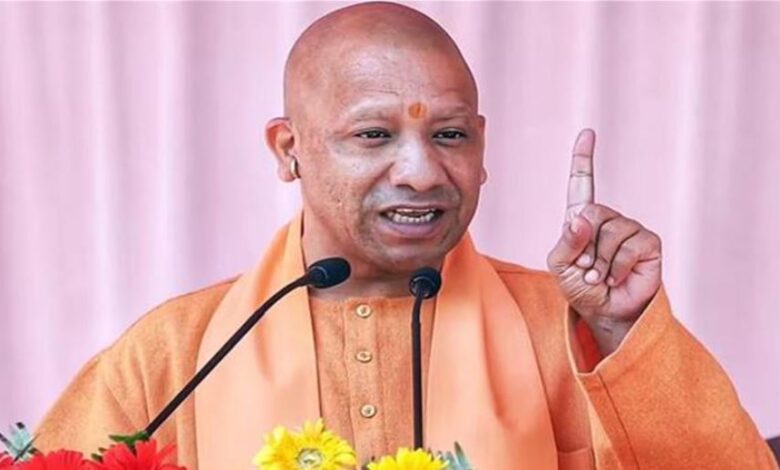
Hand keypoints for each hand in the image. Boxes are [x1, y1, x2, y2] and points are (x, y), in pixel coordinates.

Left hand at [546, 129, 661, 353]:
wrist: (605, 313)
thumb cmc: (581, 289)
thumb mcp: (561, 266)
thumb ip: (566, 241)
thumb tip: (582, 217)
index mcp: (582, 219)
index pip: (582, 183)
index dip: (584, 158)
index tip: (587, 133)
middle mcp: (608, 219)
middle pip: (592, 213)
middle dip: (584, 247)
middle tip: (585, 269)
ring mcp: (630, 229)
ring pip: (609, 231)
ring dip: (599, 262)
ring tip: (600, 277)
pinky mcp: (649, 243)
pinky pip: (629, 246)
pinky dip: (616, 267)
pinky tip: (616, 279)